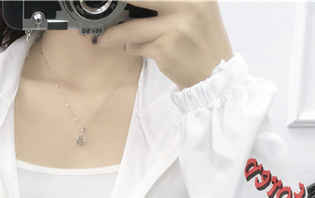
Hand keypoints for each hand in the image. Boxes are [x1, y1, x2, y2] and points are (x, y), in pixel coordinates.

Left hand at [97, 1, 232, 89]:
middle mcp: (187, 5)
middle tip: (103, 5)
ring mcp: (175, 28)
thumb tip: (136, 3)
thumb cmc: (200, 40)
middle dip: (119, 3)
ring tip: (102, 38)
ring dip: (113, 34)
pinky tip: (133, 47)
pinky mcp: (165, 49)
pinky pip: (137, 46)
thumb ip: (171, 1)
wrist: (213, 74)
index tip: (119, 0)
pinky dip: (131, 47)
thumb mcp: (196, 8)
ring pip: (132, 28)